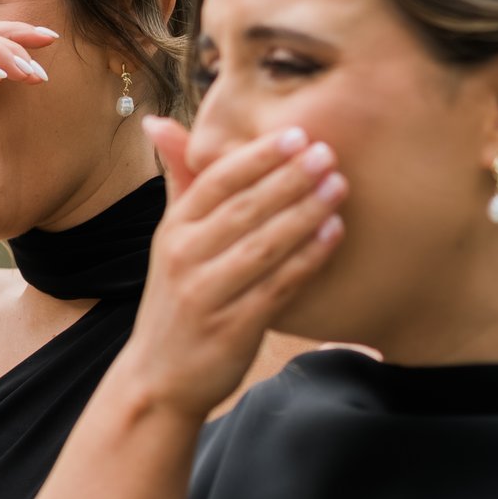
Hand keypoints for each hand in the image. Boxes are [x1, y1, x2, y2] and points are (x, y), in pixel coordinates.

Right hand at [130, 119, 346, 419]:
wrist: (159, 377)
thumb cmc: (176, 299)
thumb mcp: (169, 239)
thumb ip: (180, 184)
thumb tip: (158, 121)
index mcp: (172, 230)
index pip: (214, 182)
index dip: (256, 157)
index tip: (296, 135)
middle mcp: (184, 258)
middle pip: (243, 209)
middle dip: (288, 178)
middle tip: (328, 153)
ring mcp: (206, 295)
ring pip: (263, 246)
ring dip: (304, 213)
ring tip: (339, 187)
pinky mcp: (232, 328)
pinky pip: (277, 286)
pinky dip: (308, 259)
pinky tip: (334, 235)